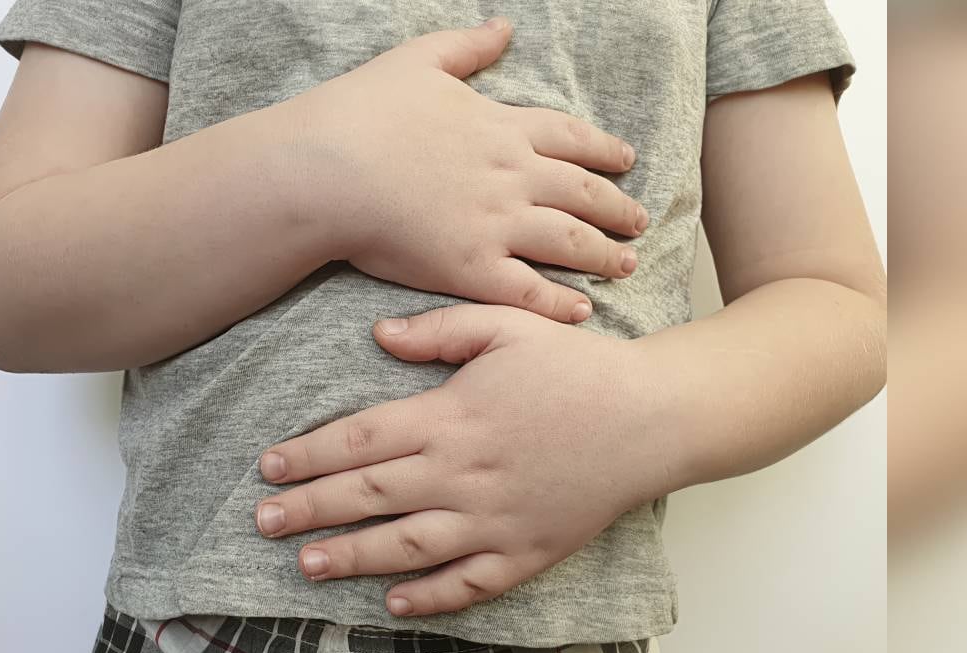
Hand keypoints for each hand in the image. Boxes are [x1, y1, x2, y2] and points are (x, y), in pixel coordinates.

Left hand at [252, 305, 677, 615]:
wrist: (653, 418)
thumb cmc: (579, 368)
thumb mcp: (508, 328)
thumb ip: (438, 331)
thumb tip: (378, 335)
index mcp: (451, 417)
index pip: (360, 441)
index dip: (309, 456)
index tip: (269, 468)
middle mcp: (463, 474)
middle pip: (369, 497)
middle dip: (310, 510)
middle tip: (264, 523)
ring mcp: (494, 520)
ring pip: (406, 547)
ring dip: (352, 557)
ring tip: (308, 565)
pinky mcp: (527, 552)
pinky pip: (469, 584)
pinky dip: (429, 597)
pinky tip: (393, 602)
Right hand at [284, 18, 646, 323]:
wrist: (326, 170)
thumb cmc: (362, 113)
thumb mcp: (419, 60)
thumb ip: (467, 46)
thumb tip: (503, 27)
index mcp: (501, 128)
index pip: (570, 138)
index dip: (602, 149)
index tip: (626, 159)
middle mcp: (511, 176)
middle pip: (582, 192)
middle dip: (618, 207)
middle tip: (640, 219)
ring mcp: (496, 224)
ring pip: (570, 242)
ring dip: (605, 255)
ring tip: (628, 264)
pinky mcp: (472, 269)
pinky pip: (530, 291)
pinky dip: (561, 303)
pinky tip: (582, 310)